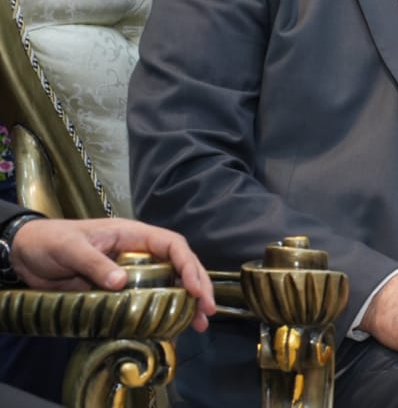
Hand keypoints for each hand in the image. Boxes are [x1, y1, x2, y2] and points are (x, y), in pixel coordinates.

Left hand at [10, 217, 215, 331]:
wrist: (26, 253)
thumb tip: (121, 282)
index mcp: (133, 235)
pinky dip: (162, 312)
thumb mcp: (71, 248)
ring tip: (198, 324)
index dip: (189, 266)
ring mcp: (131, 271)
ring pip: (168, 283)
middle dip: (198, 286)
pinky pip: (148, 299)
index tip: (196, 289)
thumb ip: (95, 263)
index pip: (172, 246)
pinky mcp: (119, 290)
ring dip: (186, 302)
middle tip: (207, 312)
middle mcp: (138, 252)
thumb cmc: (50, 241)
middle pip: (179, 265)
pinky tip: (171, 326)